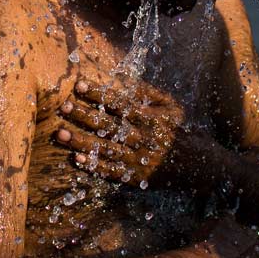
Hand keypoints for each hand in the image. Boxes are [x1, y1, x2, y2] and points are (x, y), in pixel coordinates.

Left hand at [51, 78, 220, 190]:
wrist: (199, 167)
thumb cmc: (180, 131)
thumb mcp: (171, 108)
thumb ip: (148, 93)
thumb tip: (123, 79)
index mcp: (150, 118)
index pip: (119, 103)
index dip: (99, 94)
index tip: (80, 85)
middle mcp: (142, 139)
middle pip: (108, 125)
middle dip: (84, 115)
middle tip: (63, 106)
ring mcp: (137, 160)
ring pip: (104, 149)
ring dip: (81, 141)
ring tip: (60, 133)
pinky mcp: (134, 178)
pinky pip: (111, 172)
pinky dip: (93, 166)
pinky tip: (76, 159)